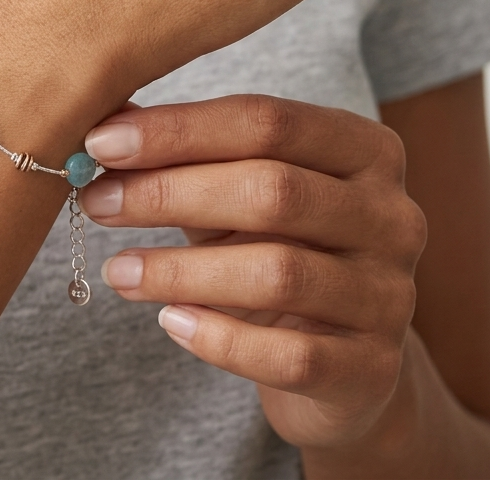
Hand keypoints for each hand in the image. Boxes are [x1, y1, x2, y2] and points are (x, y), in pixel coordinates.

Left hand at [79, 96, 426, 447]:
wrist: (335, 353)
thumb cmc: (273, 245)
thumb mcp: (235, 189)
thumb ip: (184, 153)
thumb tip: (105, 124)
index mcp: (364, 149)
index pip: (267, 120)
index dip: (179, 129)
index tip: (102, 142)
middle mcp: (392, 215)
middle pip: (273, 190)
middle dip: (170, 193)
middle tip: (97, 201)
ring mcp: (391, 294)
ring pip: (278, 271)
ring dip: (180, 269)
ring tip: (117, 270)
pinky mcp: (373, 368)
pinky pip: (290, 355)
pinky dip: (220, 338)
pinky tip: (169, 322)